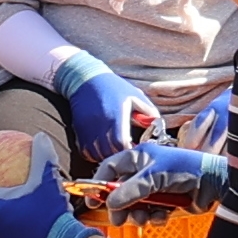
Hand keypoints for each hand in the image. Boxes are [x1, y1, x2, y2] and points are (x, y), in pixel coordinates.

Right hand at [50, 51, 160, 167]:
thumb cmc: (114, 87)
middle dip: (121, 156)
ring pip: (97, 155)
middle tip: (128, 153)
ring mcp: (87, 130)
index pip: (121, 143)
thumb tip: (158, 126)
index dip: (130, 150)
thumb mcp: (135, 95)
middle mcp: (100, 125)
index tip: (136, 148)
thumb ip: (149, 111)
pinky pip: (86, 152)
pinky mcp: (79, 132)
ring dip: (108, 157)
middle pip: (109, 153)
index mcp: (116, 116)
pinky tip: (104, 149)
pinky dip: (96, 155)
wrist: (85, 80)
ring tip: (117, 152)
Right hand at [103, 132, 233, 215]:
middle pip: (120, 191)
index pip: (110, 168)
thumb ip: (131, 190)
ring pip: (135, 205)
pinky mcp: (167, 201)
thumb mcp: (155, 177)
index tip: (92, 201)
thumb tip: (109, 204)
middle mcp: (145, 171)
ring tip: (146, 218)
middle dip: (120, 206)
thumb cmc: (187, 168)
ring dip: (138, 214)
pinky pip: (151, 212)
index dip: (99, 184)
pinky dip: (154, 217)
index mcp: (139, 157)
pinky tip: (163, 216)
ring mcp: (156, 186)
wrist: (216, 182)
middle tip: (120, 219)